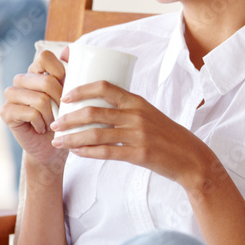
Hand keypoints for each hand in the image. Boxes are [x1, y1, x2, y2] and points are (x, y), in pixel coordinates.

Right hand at [1, 48, 69, 167]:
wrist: (52, 148)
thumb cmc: (64, 121)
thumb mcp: (71, 96)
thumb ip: (70, 73)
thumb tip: (68, 50)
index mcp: (35, 72)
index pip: (45, 56)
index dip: (60, 72)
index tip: (66, 89)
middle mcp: (21, 80)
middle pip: (46, 81)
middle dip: (61, 101)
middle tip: (62, 114)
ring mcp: (11, 95)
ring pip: (40, 99)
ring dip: (51, 115)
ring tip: (52, 122)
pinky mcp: (6, 112)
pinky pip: (31, 113)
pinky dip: (41, 124)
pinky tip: (41, 128)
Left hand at [51, 81, 216, 189]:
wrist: (190, 157)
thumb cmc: (165, 135)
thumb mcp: (148, 114)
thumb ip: (125, 109)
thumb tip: (97, 106)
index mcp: (137, 101)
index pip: (104, 87)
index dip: (81, 90)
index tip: (65, 97)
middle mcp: (136, 115)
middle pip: (94, 112)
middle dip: (68, 118)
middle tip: (54, 124)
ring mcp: (137, 135)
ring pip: (95, 134)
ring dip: (72, 138)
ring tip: (58, 141)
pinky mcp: (138, 154)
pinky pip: (106, 152)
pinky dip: (87, 152)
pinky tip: (76, 153)